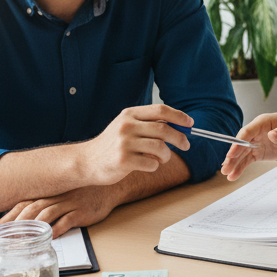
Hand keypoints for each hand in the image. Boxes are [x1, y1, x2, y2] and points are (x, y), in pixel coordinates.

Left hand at [0, 185, 117, 237]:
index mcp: (49, 194)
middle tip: (5, 240)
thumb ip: (46, 206)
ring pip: (47, 214)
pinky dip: (58, 229)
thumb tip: (24, 224)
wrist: (110, 187)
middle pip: (31, 209)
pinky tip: (50, 238)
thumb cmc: (83, 194)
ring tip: (22, 242)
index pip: (22, 204)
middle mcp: (56, 197)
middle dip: (16, 225)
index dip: (8, 217)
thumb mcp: (62, 196)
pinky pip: (68, 220)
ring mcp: (70, 203)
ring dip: (33, 228)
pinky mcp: (83, 211)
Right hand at [77, 104, 192, 185]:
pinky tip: (148, 165)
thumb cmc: (112, 144)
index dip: (179, 116)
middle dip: (180, 138)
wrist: (86, 161)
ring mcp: (124, 143)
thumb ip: (149, 124)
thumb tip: (181, 125)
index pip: (161, 110)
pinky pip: (152, 163)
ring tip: (163, 158)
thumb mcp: (127, 126)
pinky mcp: (123, 161)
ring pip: (161, 148)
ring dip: (167, 155)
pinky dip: (155, 165)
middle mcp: (126, 126)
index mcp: (129, 114)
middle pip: (164, 129)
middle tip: (186, 145)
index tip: (190, 123)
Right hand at [221, 113, 276, 179]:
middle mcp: (255, 132)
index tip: (232, 153)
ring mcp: (255, 143)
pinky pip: (247, 160)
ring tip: (226, 174)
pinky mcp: (258, 152)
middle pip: (241, 144)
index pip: (247, 132)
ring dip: (233, 163)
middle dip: (233, 156)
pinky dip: (240, 168)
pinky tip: (233, 176)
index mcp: (262, 122)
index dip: (239, 142)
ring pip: (241, 154)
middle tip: (225, 167)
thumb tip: (271, 135)